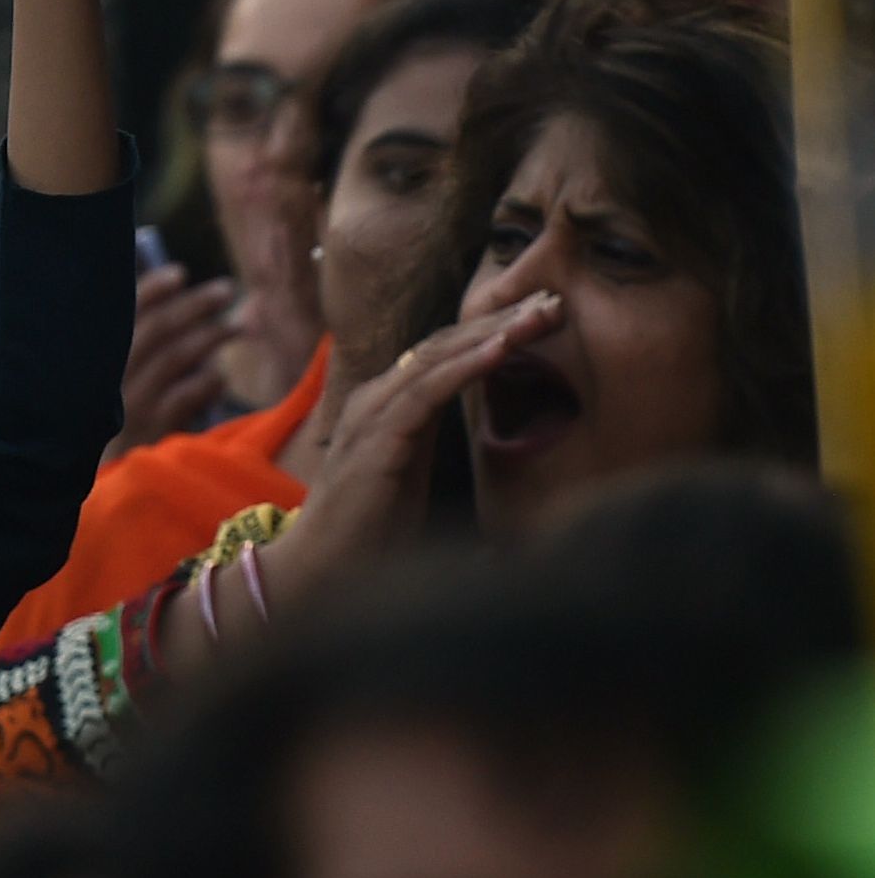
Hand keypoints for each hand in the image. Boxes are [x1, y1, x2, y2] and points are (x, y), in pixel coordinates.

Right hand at [109, 263, 238, 452]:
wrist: (95, 489)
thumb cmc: (98, 429)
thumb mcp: (100, 385)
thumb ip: (126, 351)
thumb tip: (164, 310)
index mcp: (90, 358)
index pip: (122, 312)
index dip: (152, 289)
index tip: (179, 273)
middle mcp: (106, 376)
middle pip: (155, 328)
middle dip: (193, 305)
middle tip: (226, 290)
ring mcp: (128, 404)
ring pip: (175, 357)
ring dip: (210, 335)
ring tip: (239, 326)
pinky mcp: (150, 431)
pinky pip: (187, 396)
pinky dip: (207, 382)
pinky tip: (220, 377)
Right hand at [255, 290, 563, 617]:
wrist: (322, 576)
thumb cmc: (371, 537)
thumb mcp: (416, 481)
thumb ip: (439, 452)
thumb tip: (497, 456)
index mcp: (390, 407)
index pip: (446, 355)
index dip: (495, 332)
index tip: (545, 317)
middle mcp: (379, 400)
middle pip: (446, 344)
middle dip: (502, 320)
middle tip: (555, 302)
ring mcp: (374, 415)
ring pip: (439, 356)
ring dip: (493, 333)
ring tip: (541, 314)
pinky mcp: (378, 438)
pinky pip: (426, 389)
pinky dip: (466, 366)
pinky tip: (502, 349)